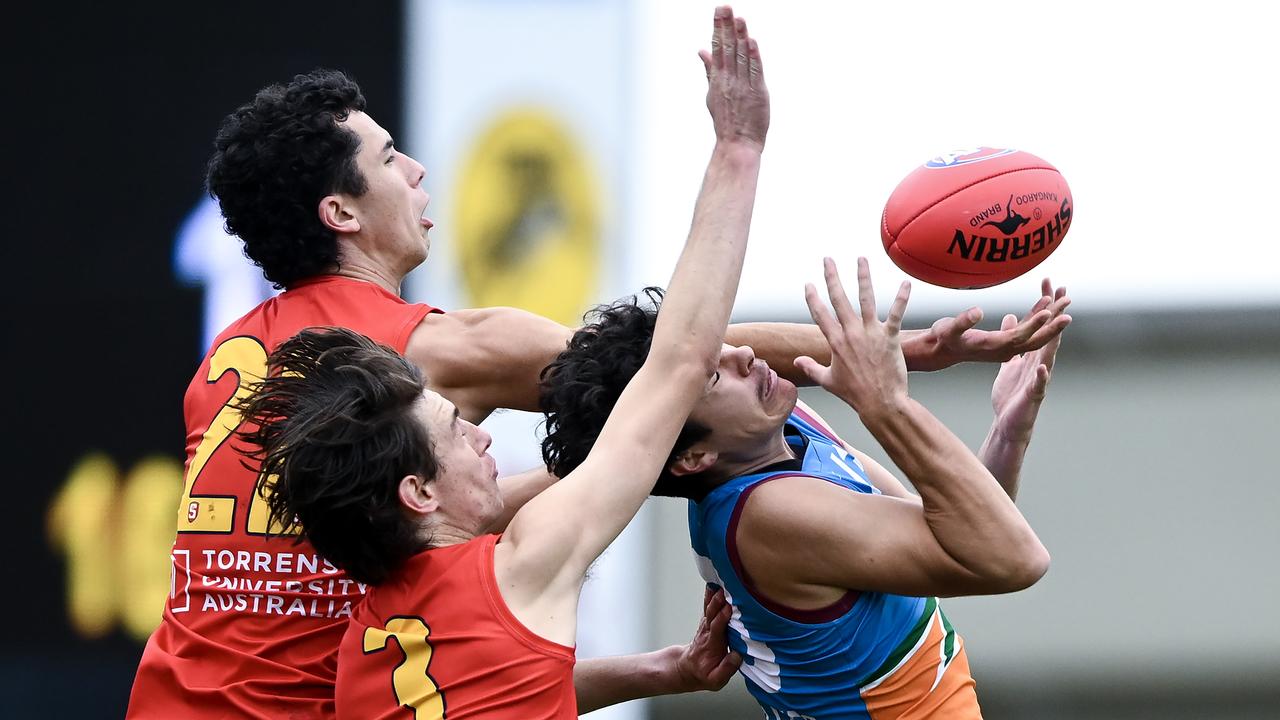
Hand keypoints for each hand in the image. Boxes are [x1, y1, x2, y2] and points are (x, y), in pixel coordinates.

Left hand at [671, 587, 741, 692]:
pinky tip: (713, 584)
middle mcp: (708, 632)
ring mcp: (706, 626)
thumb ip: (726, 669)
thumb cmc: (704, 674)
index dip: (722, 618)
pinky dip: (710, 595)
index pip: (717, 629)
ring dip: (714, 595)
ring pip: (709, 608)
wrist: (688, 669)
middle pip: (712, 614)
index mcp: (712, 645)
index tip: (729, 608)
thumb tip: (737, 656)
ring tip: (719, 581)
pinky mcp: (707, 622)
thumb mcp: (715, 680)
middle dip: (718, 602)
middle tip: (725, 589)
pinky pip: (708, 607)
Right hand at [699, 6, 768, 149]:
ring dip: (740, 36)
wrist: (737, 144)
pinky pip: (754, 71)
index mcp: (717, 80)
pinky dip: (753, 56)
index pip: (716, 49)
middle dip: (726, 26)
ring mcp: (742, 86)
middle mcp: (728, 80)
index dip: (718, 29)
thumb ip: (709, 70)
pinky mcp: (757, 93)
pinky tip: (751, 41)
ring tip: (739, 18)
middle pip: (727, 49)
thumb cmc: (726, 121)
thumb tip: (701, 51)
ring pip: (740, 57)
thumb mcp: (712, 94)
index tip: (718, 12)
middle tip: (725, 6)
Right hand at [795, 257, 910, 414]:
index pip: (820, 314)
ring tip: (861, 260)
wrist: (880, 403)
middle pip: (839, 299)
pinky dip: (901, 298)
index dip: (813, 298)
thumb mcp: (828, 381)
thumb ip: (811, 368)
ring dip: (863, 277)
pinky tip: (905, 283)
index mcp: (835, 343)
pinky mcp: (890, 337)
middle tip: (828, 260)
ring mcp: (871, 334)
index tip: (808, 284)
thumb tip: (797, 362)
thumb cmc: (855, 394)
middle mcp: (851, 334)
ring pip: (866, 299)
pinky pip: (896, 313)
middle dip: (832, 277)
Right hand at [902, 279, 1071, 371]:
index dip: (1033, 324)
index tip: (1047, 311)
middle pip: (1034, 339)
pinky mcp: (1005, 341)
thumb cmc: (942, 338)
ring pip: (1033, 334)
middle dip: (1052, 324)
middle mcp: (1003, 350)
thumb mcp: (947, 329)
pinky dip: (1036, 317)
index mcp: (992, 347)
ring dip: (1050, 319)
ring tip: (1064, 301)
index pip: (1019, 337)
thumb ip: (962, 321)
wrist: (940, 350)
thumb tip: (978, 311)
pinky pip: (1026, 330)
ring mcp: (1006, 347)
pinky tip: (1044, 304)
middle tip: (1068, 308)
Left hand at [989, 303, 1064, 441]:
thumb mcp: (1007, 361)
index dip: (1045, 306)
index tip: (1049, 283)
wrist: (1008, 422)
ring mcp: (1038, 379)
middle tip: (1065, 292)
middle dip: (1058, 315)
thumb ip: (1011, 341)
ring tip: (1065, 321)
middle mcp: (1039, 363)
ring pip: (1049, 355)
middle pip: (1050, 335)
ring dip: (1056, 339)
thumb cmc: (1010, 393)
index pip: (1041, 326)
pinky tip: (1042, 366)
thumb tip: (1011, 318)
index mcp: (1031, 354)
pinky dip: (1041, 376)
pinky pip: (1038, 384)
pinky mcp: (1033, 395)